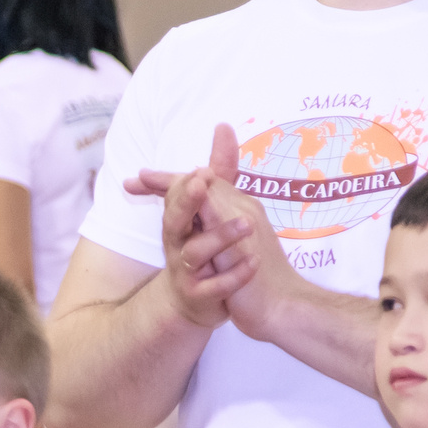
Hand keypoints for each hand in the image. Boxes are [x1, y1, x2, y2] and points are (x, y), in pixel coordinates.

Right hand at [130, 125, 259, 329]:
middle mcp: (178, 243)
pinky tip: (253, 265)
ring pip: (195, 253)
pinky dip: (234, 276)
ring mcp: (188, 270)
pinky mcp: (201, 296)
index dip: (185, 184)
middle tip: (202, 184)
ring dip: (219, 236)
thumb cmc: (207, 250)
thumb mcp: (214, 209)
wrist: (203, 300)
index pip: (175, 196)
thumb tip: (223, 126)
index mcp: (181, 220)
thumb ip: (218, 172)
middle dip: (186, 201)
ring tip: (246, 225)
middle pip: (174, 220)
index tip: (202, 172)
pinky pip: (215, 287)